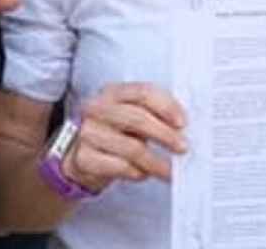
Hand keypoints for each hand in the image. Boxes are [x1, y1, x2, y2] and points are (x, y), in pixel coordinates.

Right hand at [63, 82, 187, 192]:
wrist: (81, 156)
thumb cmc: (115, 134)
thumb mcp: (131, 116)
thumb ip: (153, 114)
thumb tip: (184, 126)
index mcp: (112, 92)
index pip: (143, 93)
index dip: (166, 107)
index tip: (183, 123)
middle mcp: (96, 108)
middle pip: (137, 118)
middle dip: (165, 135)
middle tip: (183, 148)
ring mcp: (88, 133)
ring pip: (131, 148)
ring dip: (156, 162)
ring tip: (169, 171)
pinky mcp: (84, 157)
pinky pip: (120, 167)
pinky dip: (137, 173)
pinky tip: (143, 173)